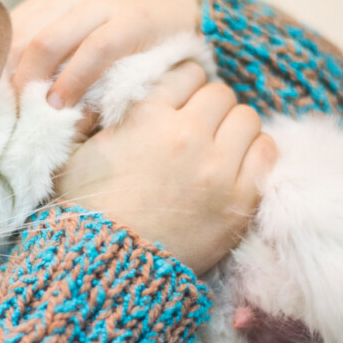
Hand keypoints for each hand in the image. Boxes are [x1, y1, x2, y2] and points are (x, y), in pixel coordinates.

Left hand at [10, 0, 199, 109]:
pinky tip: (63, 104)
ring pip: (46, 43)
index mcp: (48, 0)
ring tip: (29, 115)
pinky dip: (73, 81)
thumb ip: (50, 60)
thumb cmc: (126, 38)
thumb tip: (12, 99)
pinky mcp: (129, 21)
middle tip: (2, 119)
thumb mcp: (80, 40)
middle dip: (5, 82)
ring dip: (33, 84)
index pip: (1, 33)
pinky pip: (92, 53)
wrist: (185, 13)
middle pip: (16, 40)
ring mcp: (99, 5)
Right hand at [55, 63, 276, 274]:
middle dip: (207, 107)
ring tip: (215, 148)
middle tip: (195, 130)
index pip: (187, 74)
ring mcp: (219, 169)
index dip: (181, 88)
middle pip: (220, 94)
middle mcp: (189, 136)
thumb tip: (115, 91)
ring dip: (232, 128)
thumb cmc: (86, 209)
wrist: (108, 267)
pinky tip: (234, 165)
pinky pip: (266, 151)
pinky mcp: (240, 200)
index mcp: (148, 117)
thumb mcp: (77, 152)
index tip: (176, 105)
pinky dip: (254, 152)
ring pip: (247, 118)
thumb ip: (99, 115)